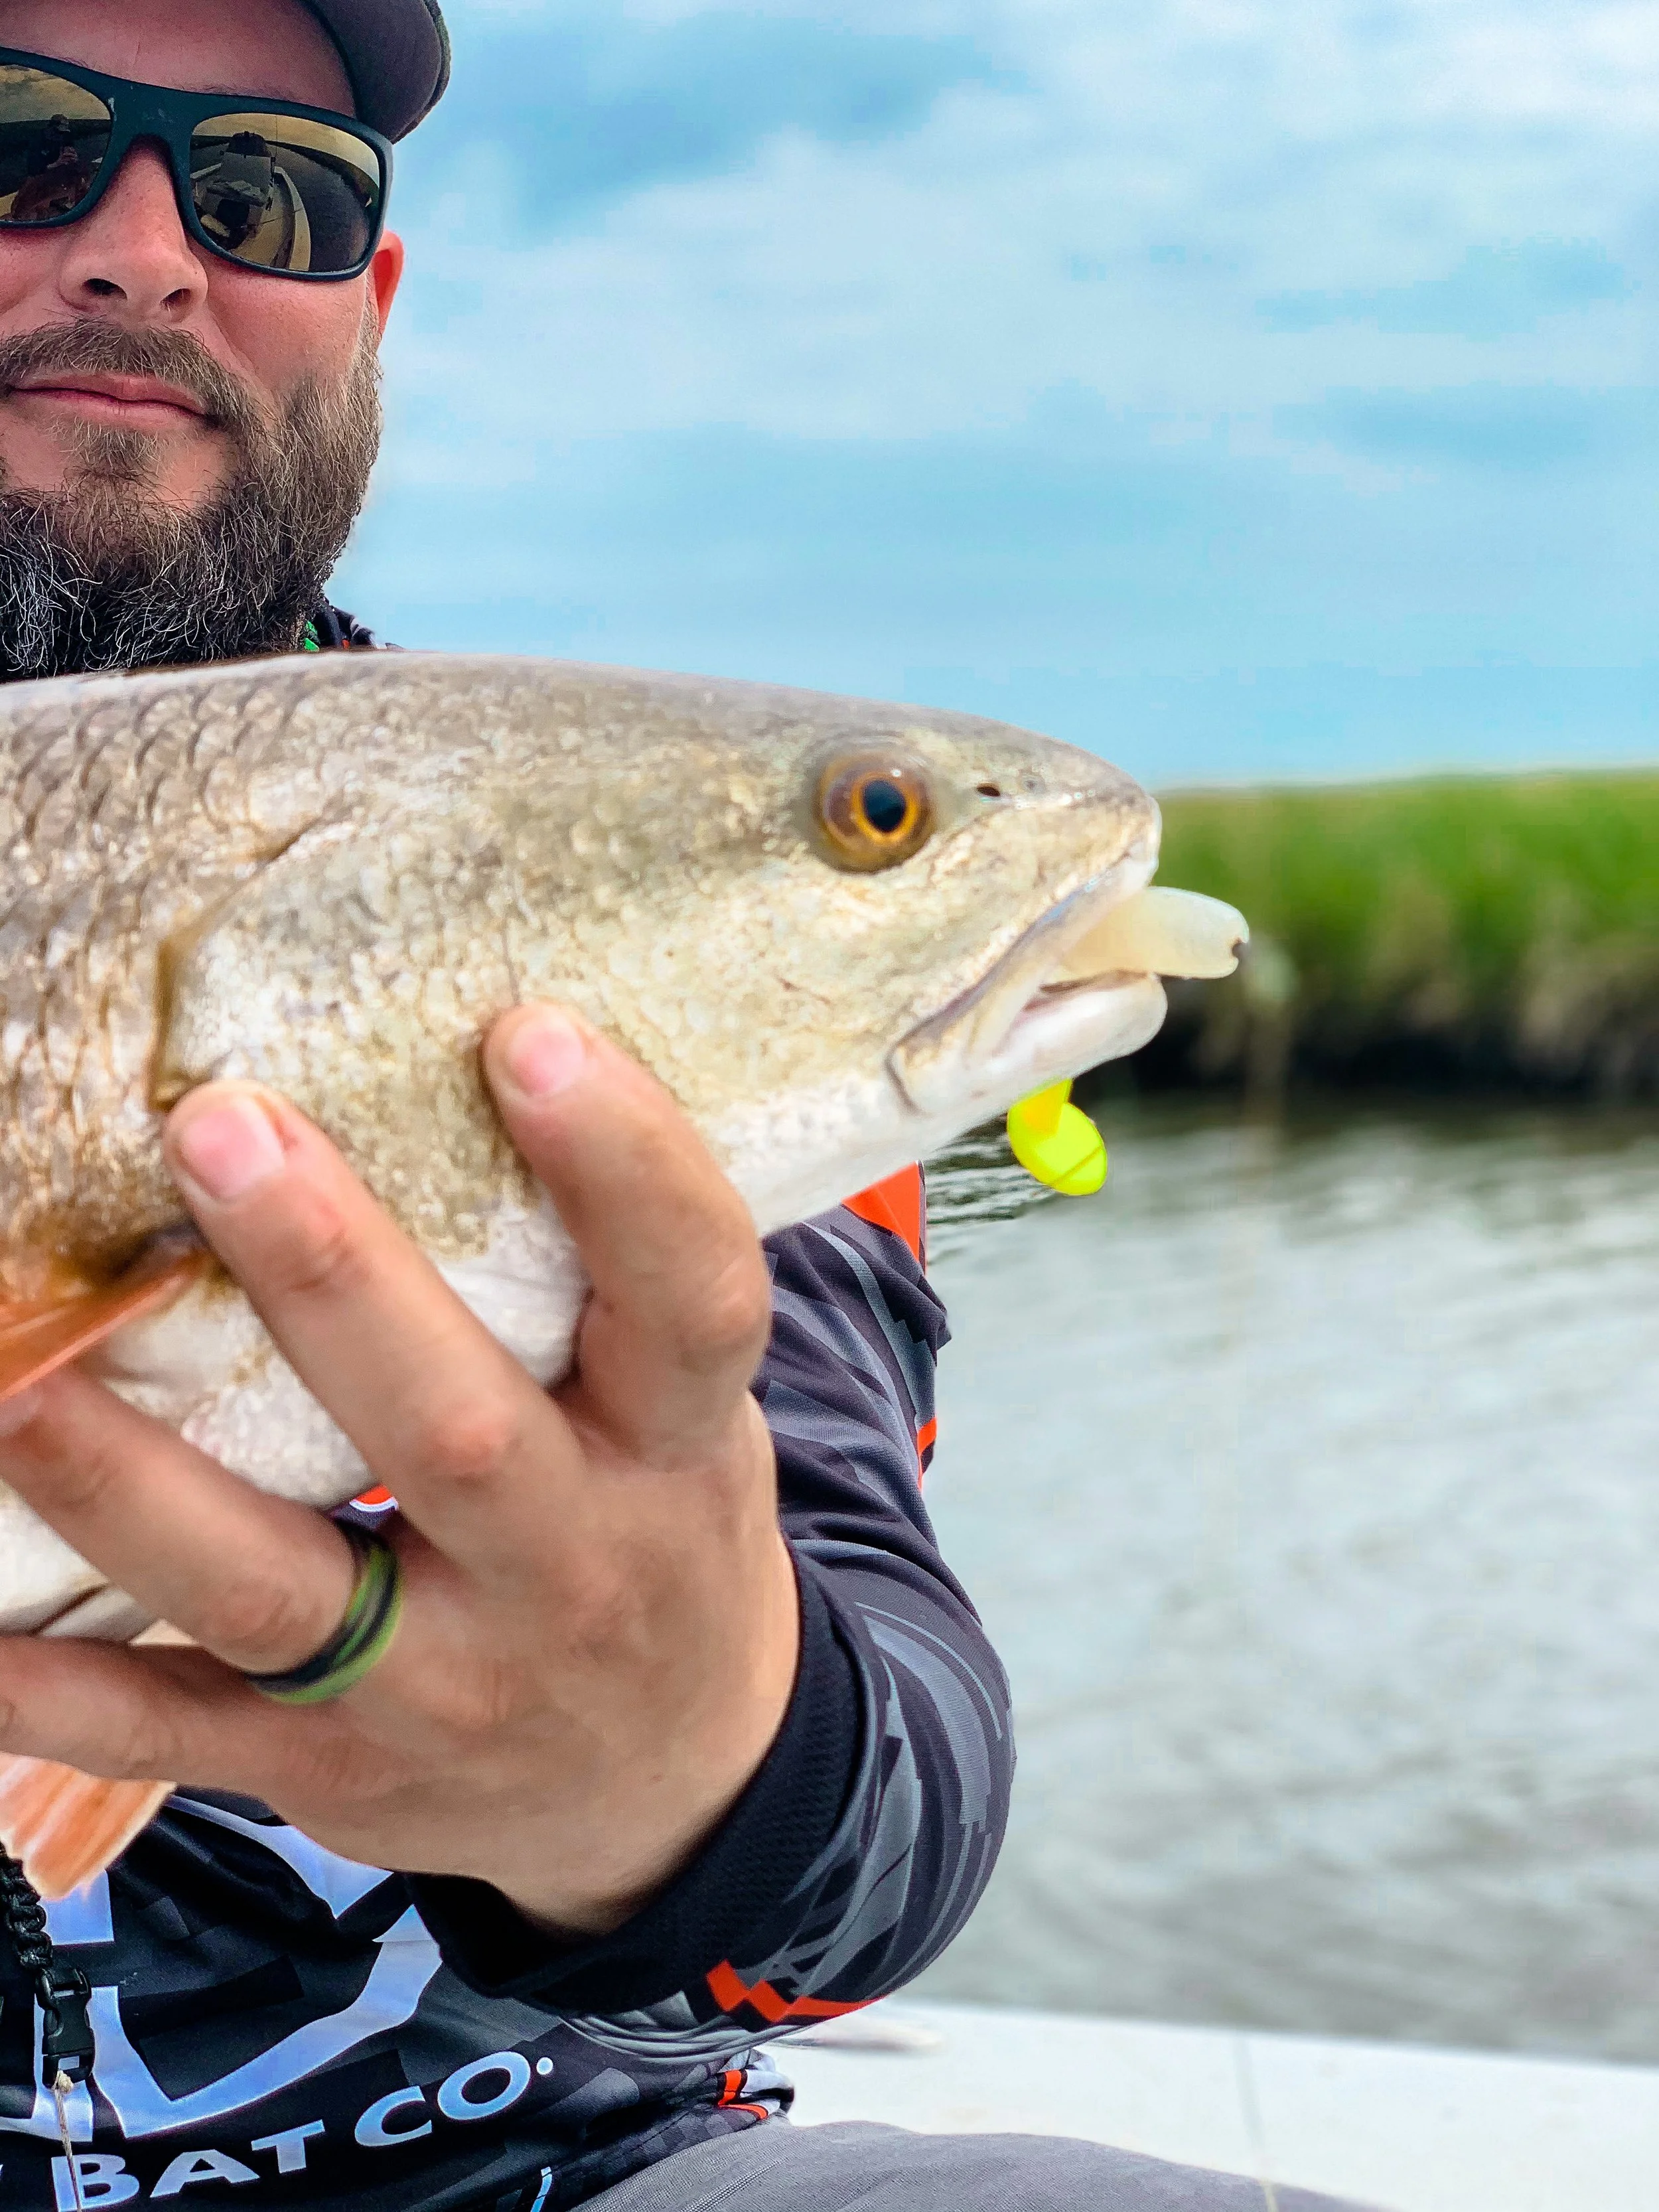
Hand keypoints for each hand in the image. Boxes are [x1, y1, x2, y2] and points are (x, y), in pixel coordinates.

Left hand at [0, 1007, 798, 1932]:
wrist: (669, 1784)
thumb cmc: (656, 1534)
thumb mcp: (685, 1418)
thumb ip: (597, 1291)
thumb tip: (449, 1069)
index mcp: (675, 1454)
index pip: (688, 1304)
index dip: (627, 1173)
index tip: (529, 1034)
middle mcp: (570, 1572)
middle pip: (454, 1433)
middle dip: (332, 1279)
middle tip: (218, 1127)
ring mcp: (445, 1687)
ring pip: (275, 1589)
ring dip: (133, 1481)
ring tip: (19, 1373)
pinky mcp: (334, 1773)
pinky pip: (175, 1735)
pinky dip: (57, 1690)